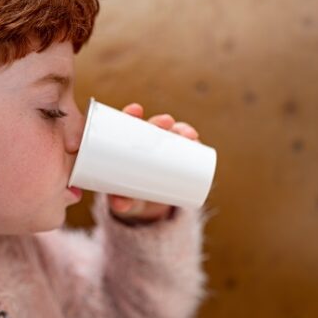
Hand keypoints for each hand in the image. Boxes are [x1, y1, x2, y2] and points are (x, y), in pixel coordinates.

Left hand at [108, 103, 199, 223]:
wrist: (144, 207)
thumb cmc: (126, 197)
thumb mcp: (123, 199)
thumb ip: (120, 202)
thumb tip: (121, 205)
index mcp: (125, 146)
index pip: (127, 124)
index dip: (131, 114)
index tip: (136, 110)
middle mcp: (144, 144)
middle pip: (151, 127)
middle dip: (160, 121)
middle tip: (166, 123)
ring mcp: (161, 151)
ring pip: (171, 135)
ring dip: (180, 130)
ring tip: (188, 135)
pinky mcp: (175, 160)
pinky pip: (184, 148)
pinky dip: (191, 144)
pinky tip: (196, 140)